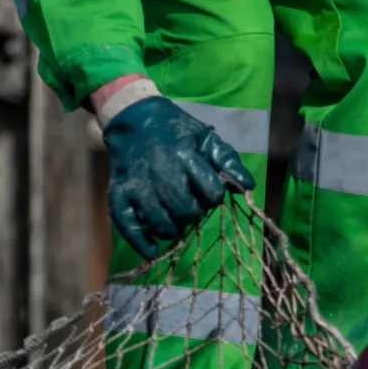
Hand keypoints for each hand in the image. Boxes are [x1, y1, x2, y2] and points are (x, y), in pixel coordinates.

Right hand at [103, 96, 253, 259]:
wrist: (132, 117)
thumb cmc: (174, 130)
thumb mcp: (204, 138)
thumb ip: (228, 161)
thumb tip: (248, 186)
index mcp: (185, 156)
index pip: (211, 193)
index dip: (212, 196)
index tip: (206, 190)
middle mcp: (160, 173)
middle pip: (187, 212)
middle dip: (192, 214)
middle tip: (187, 205)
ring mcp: (137, 186)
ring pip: (162, 225)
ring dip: (172, 229)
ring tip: (173, 220)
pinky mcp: (119, 195)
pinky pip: (129, 228)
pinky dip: (142, 244)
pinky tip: (153, 250)